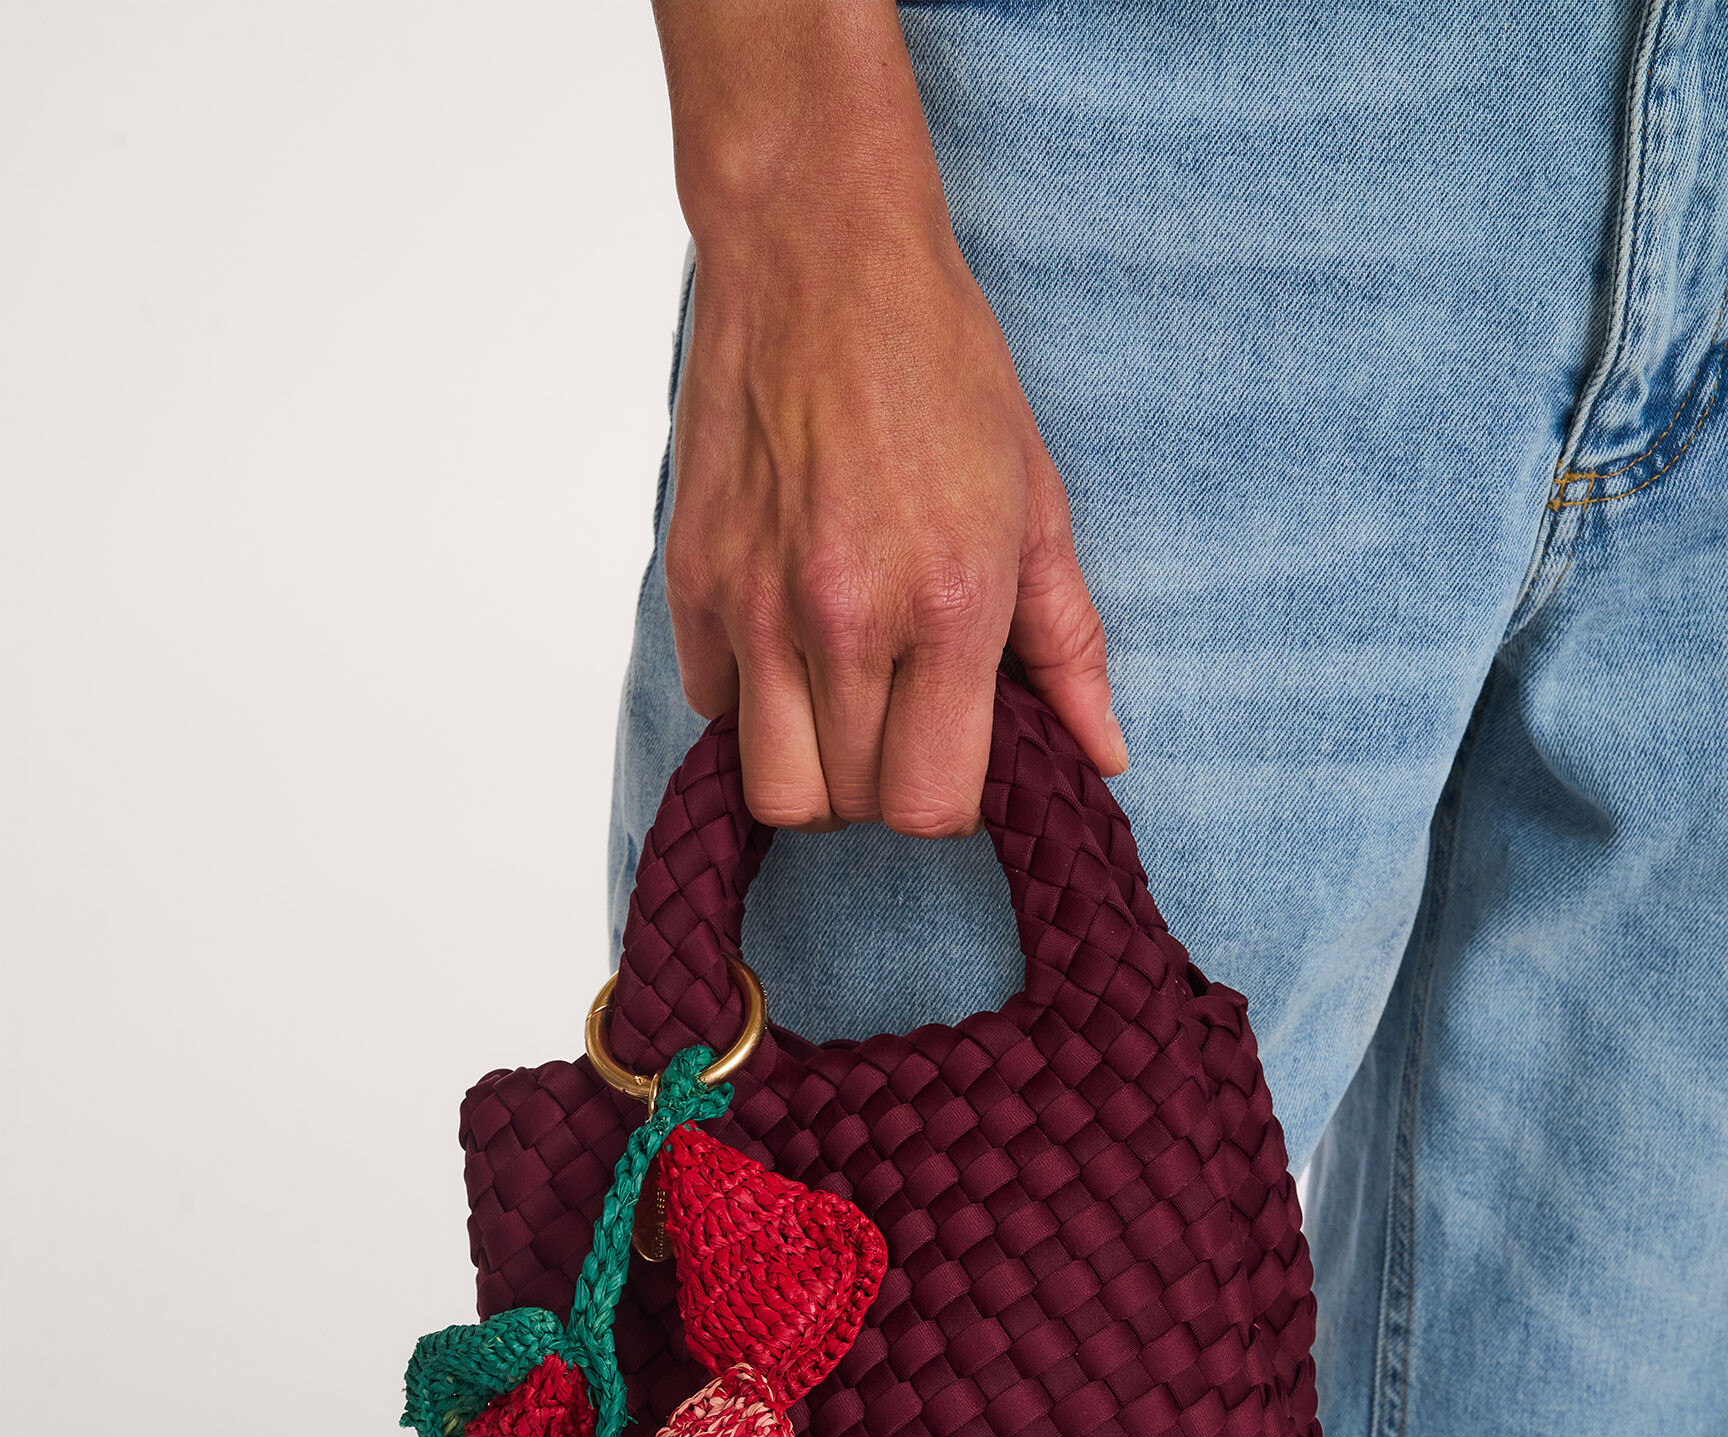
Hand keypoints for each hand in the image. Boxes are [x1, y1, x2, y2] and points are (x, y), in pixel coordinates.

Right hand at [652, 0, 1127, 835]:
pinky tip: (789, 645)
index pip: (930, 806)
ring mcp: (755, 605)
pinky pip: (714, 709)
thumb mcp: (1036, 503)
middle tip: (905, 720)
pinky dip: (751, 703)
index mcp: (946, 607)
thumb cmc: (938, 365)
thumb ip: (1068, 647)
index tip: (958, 756)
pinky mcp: (692, 581)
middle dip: (885, 787)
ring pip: (771, 788)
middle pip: (850, 807)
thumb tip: (1102, 755)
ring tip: (844, 704)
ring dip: (814, 768)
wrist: (816, 254)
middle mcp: (841, 620)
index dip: (950, 802)